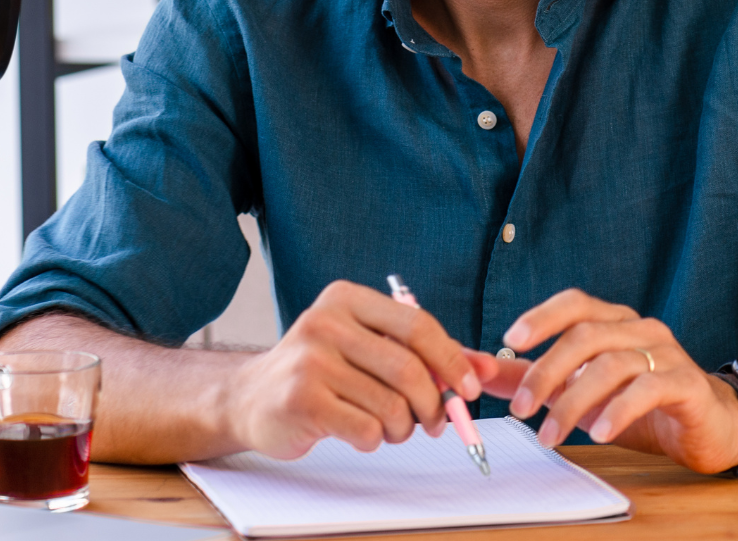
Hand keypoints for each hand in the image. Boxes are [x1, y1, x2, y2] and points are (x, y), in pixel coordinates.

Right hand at [217, 280, 493, 459]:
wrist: (251, 398)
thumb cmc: (320, 373)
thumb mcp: (369, 349)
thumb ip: (426, 356)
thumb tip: (486, 369)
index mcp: (346, 299)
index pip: (417, 324)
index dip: (451, 360)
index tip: (468, 388)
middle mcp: (325, 322)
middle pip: (408, 368)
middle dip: (433, 404)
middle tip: (436, 422)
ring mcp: (310, 361)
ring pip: (391, 405)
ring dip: (402, 428)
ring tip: (391, 428)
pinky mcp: (302, 400)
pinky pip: (366, 429)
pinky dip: (373, 439)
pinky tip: (358, 433)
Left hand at [492, 289, 737, 473]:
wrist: (708, 427)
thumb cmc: (639, 404)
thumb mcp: (578, 390)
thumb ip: (528, 376)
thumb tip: (473, 367)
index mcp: (614, 322)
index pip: (574, 304)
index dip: (542, 316)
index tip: (509, 340)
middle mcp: (640, 329)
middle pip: (585, 336)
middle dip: (545, 371)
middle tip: (519, 408)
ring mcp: (667, 353)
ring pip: (611, 365)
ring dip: (573, 402)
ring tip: (550, 434)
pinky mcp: (687, 384)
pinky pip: (649, 388)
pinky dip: (619, 410)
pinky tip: (600, 433)